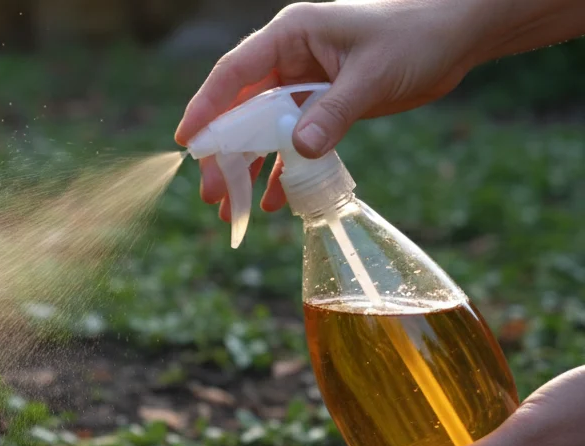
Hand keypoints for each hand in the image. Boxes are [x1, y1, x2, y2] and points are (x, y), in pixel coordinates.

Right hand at [172, 0, 581, 222]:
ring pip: (262, 132)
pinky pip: (292, 143)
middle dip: (225, 154)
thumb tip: (298, 150)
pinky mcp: (322, 106)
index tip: (188, 142)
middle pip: (241, 110)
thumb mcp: (372, 73)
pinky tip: (276, 202)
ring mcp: (304, 84)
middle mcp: (289, 59)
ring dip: (248, 170)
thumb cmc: (415, 36)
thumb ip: (334, 112)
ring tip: (232, 209)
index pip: (235, 73)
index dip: (207, 108)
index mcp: (290, 35)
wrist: (457, 36)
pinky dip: (284, 172)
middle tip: (214, 194)